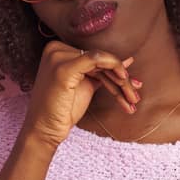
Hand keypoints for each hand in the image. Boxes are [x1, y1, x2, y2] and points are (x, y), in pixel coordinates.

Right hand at [22, 39, 142, 147]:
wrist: (45, 130)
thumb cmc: (62, 110)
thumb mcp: (86, 86)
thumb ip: (103, 72)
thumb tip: (128, 60)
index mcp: (59, 51)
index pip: (95, 58)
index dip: (116, 73)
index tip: (132, 87)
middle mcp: (57, 50)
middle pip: (100, 60)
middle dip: (121, 79)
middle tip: (134, 96)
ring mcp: (59, 57)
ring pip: (102, 62)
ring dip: (122, 82)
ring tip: (132, 99)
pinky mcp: (64, 67)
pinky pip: (95, 59)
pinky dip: (113, 66)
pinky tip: (124, 82)